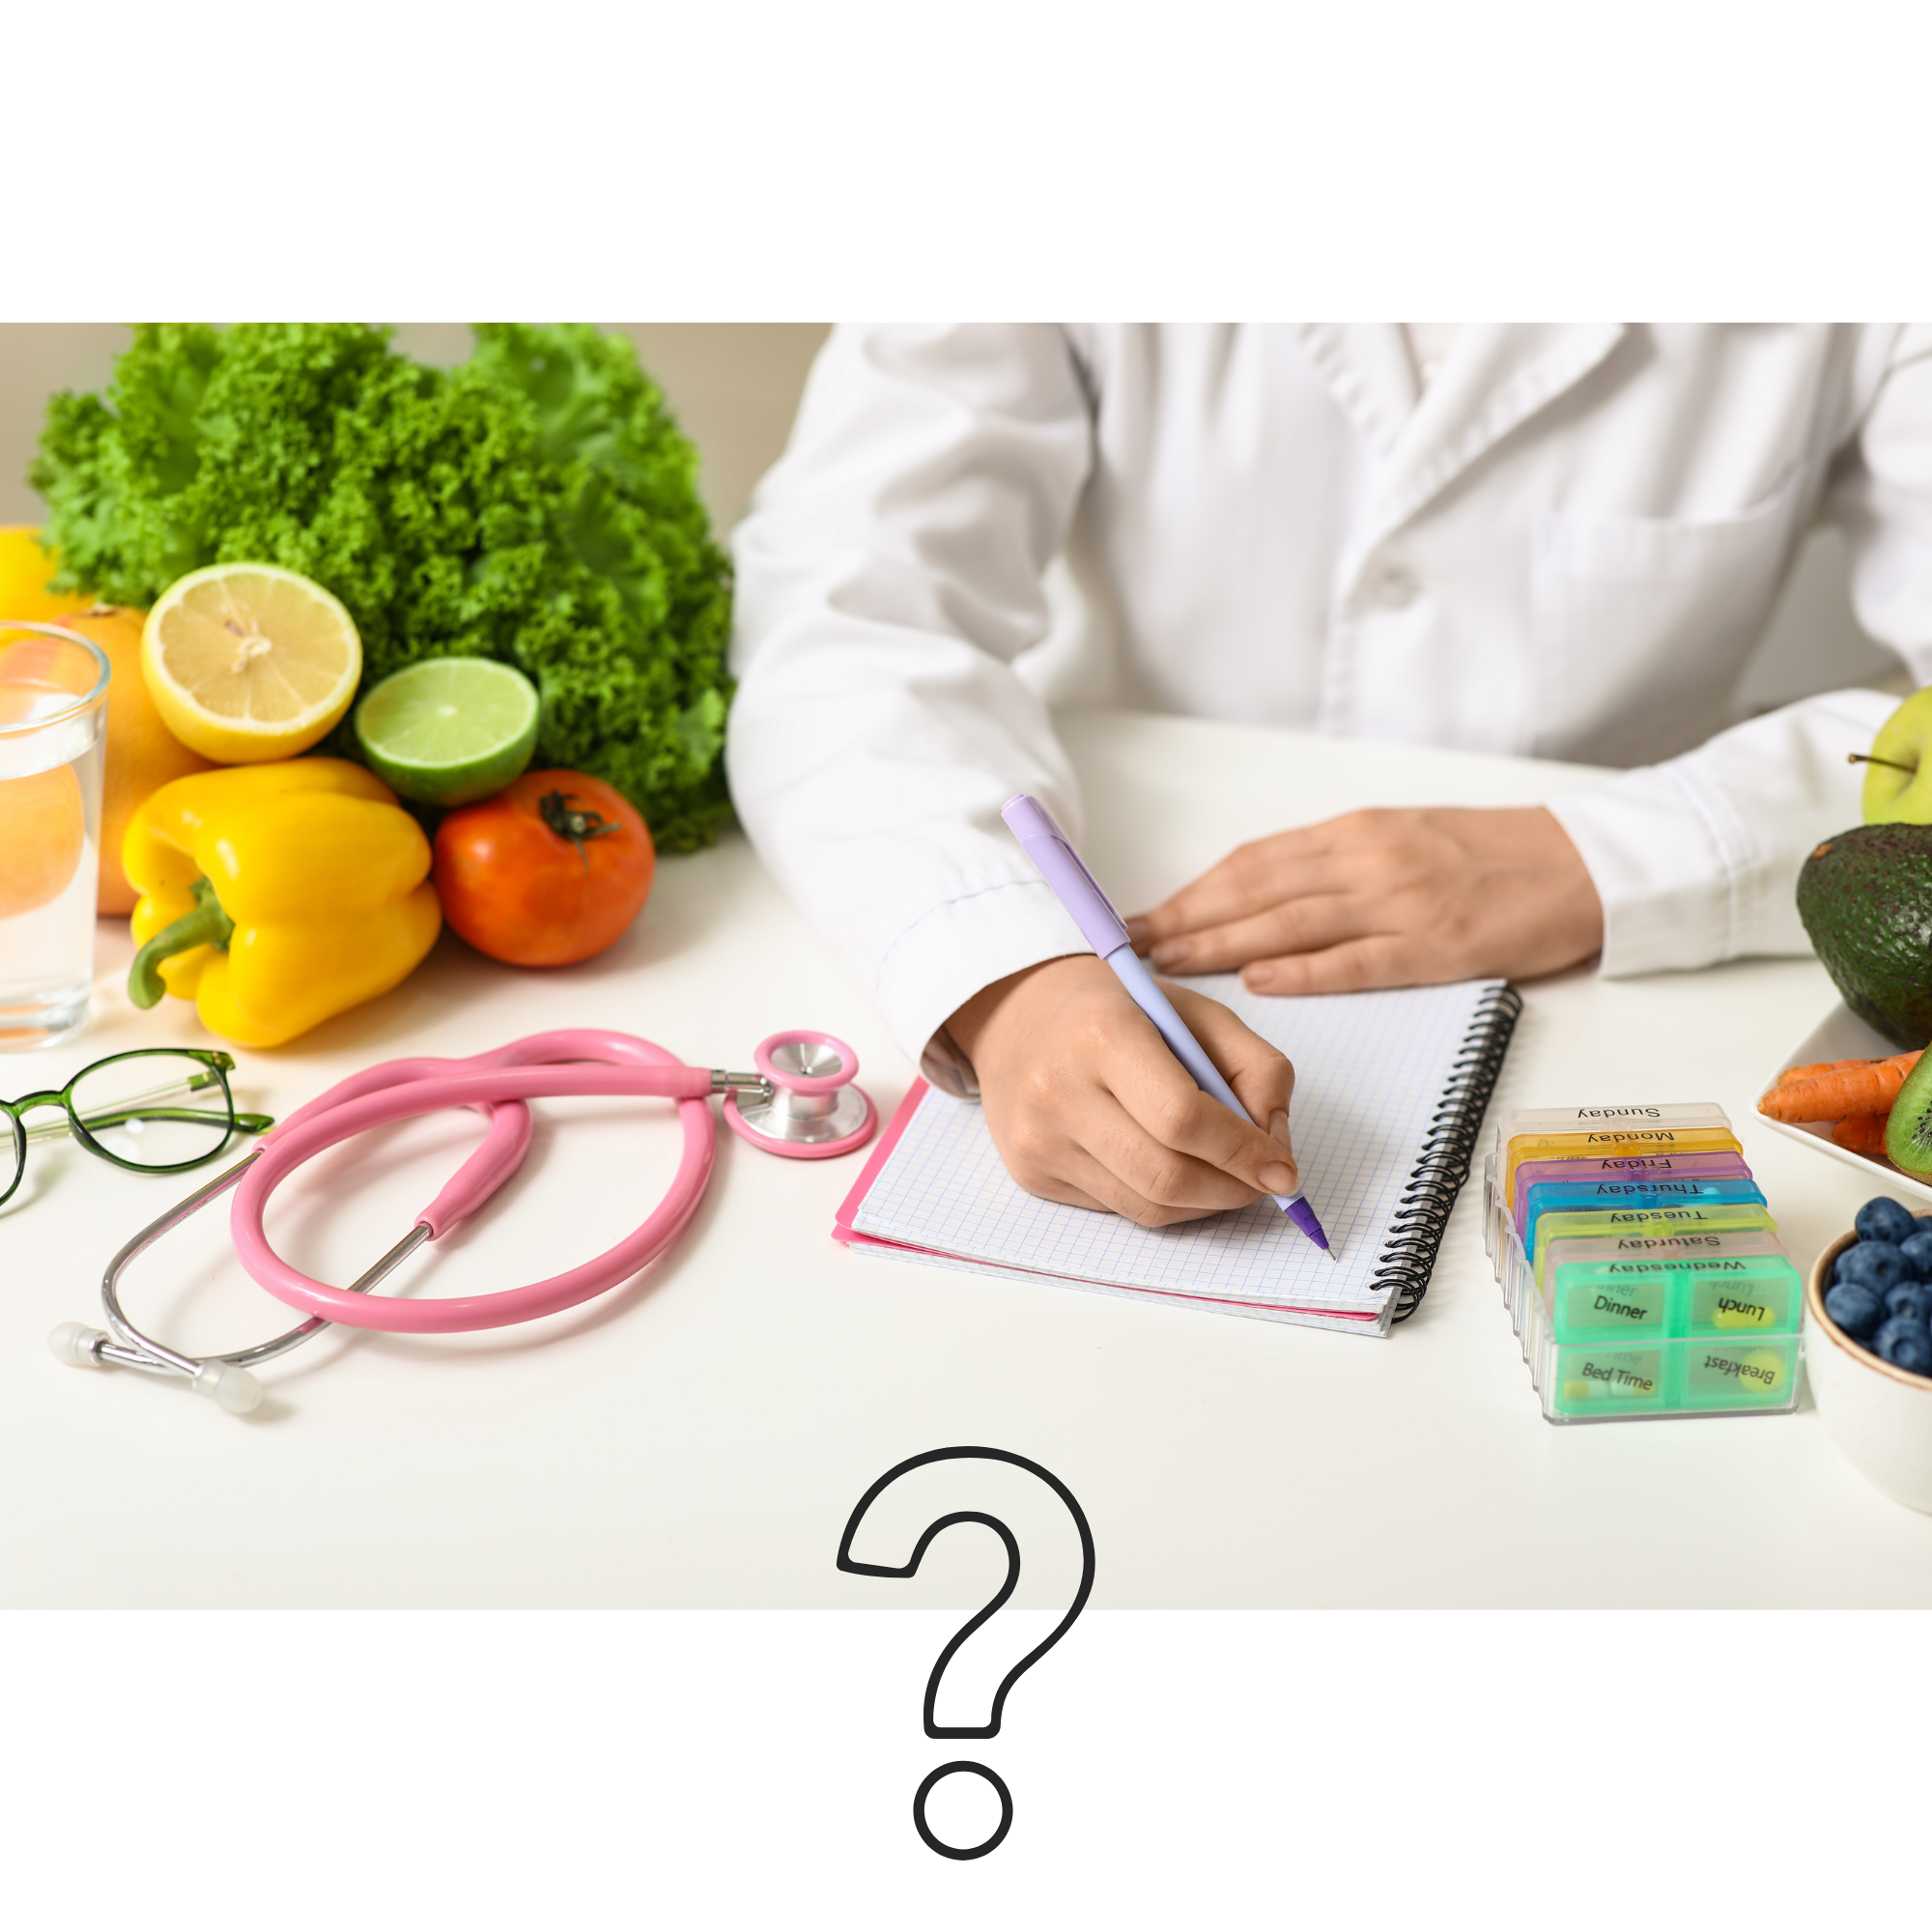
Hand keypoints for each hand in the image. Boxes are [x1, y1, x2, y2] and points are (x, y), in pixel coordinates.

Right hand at [945, 954, 1296, 1226]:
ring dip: (1204, 1203)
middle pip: (1165, 1176)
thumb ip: (1255, 1067)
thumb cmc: (1115, 1010)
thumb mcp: (1194, 1012)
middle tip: (1262, 1183)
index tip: (1283, 1170)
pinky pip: (1118, 1209)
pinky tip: (1170, 1167)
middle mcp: (1058, 1090)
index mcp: (1102, 1033)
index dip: (1243, 1152)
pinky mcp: (1030, 1172)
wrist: (1014, 1014)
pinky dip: (1162, 1201)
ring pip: (1146, 1206)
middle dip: (1232, 1190)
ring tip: (1224, 1176)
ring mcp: (1037, 1138)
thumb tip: (1276, 1146)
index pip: (1183, 1118)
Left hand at [1124, 805, 1602, 992]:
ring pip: (1290, 923)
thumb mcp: (1401, 839)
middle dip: (1185, 919)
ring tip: (1168, 966)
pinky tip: (1257, 981)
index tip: (1145, 913)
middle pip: (1256, 890)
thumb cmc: (1491, 856)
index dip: (1192, 889)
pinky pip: (1356, 960)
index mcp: (1356, 833)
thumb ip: (1333, 864)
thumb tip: (1259, 895)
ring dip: (1221, 945)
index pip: (1252, 862)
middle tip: (1129, 946)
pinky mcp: (1437, 945)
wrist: (1583, 864)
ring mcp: (1401, 903)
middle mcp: (1368, 860)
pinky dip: (1303, 971)